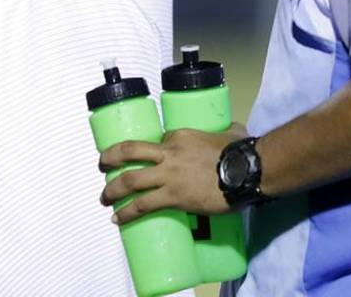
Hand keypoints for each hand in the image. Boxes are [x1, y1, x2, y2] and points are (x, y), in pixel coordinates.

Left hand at [98, 124, 247, 223]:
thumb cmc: (242, 151)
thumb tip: (232, 133)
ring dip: (112, 190)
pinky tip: (118, 219)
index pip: (155, 142)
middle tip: (102, 166)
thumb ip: (224, 132)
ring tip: (104, 199)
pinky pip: (143, 205)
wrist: (248, 170)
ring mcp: (168, 175)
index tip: (143, 160)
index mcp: (178, 136)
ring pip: (130, 180)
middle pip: (129, 152)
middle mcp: (168, 152)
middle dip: (110, 158)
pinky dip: (127, 212)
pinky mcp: (174, 196)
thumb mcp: (228, 131)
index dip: (147, 152)